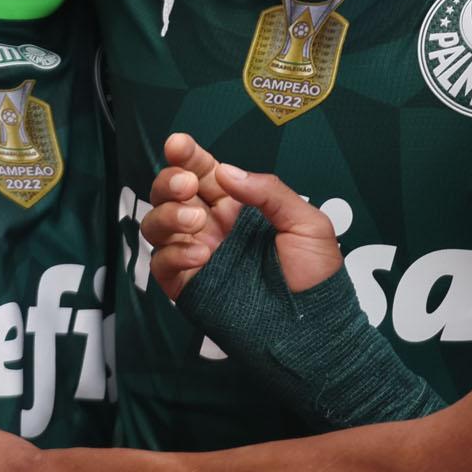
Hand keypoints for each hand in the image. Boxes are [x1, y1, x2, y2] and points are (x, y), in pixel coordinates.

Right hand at [142, 133, 342, 298]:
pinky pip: (160, 263)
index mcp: (237, 206)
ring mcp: (196, 256)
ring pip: (156, 224)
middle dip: (170, 180)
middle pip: (169, 193)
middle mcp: (211, 227)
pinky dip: (173, 253)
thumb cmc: (315, 274)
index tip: (179, 144)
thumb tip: (226, 172)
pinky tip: (200, 254)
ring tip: (196, 219)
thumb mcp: (305, 222)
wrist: (312, 327)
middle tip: (187, 185)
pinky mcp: (187, 286)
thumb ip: (269, 192)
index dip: (187, 156)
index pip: (203, 172)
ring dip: (167, 214)